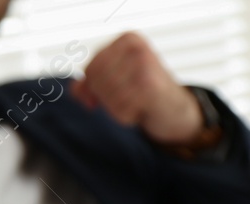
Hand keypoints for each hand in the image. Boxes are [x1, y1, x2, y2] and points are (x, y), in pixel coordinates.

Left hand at [72, 32, 205, 146]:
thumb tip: (75, 89)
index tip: (99, 96)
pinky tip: (139, 110)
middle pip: (98, 82)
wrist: (173, 106)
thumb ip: (88, 83)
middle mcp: (137, 48)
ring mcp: (146, 66)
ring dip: (115, 109)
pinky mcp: (152, 87)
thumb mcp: (114, 80)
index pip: (92, 68)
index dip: (91, 87)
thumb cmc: (140, 90)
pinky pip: (120, 109)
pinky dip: (125, 117)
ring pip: (108, 96)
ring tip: (133, 104)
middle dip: (105, 98)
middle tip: (122, 100)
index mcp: (128, 40)